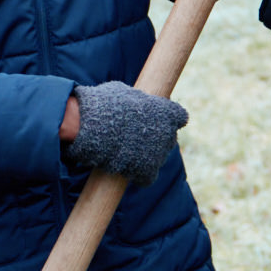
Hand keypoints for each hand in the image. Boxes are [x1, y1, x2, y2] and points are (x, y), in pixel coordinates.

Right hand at [60, 80, 188, 184]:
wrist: (91, 126)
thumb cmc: (103, 104)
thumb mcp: (123, 92)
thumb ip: (136, 100)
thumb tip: (134, 103)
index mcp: (168, 111)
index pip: (179, 117)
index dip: (166, 119)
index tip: (154, 119)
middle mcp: (168, 133)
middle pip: (167, 139)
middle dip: (153, 138)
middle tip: (132, 136)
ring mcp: (159, 154)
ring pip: (156, 158)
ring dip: (143, 156)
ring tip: (121, 151)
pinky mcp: (147, 171)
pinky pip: (147, 177)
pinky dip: (138, 175)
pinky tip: (126, 170)